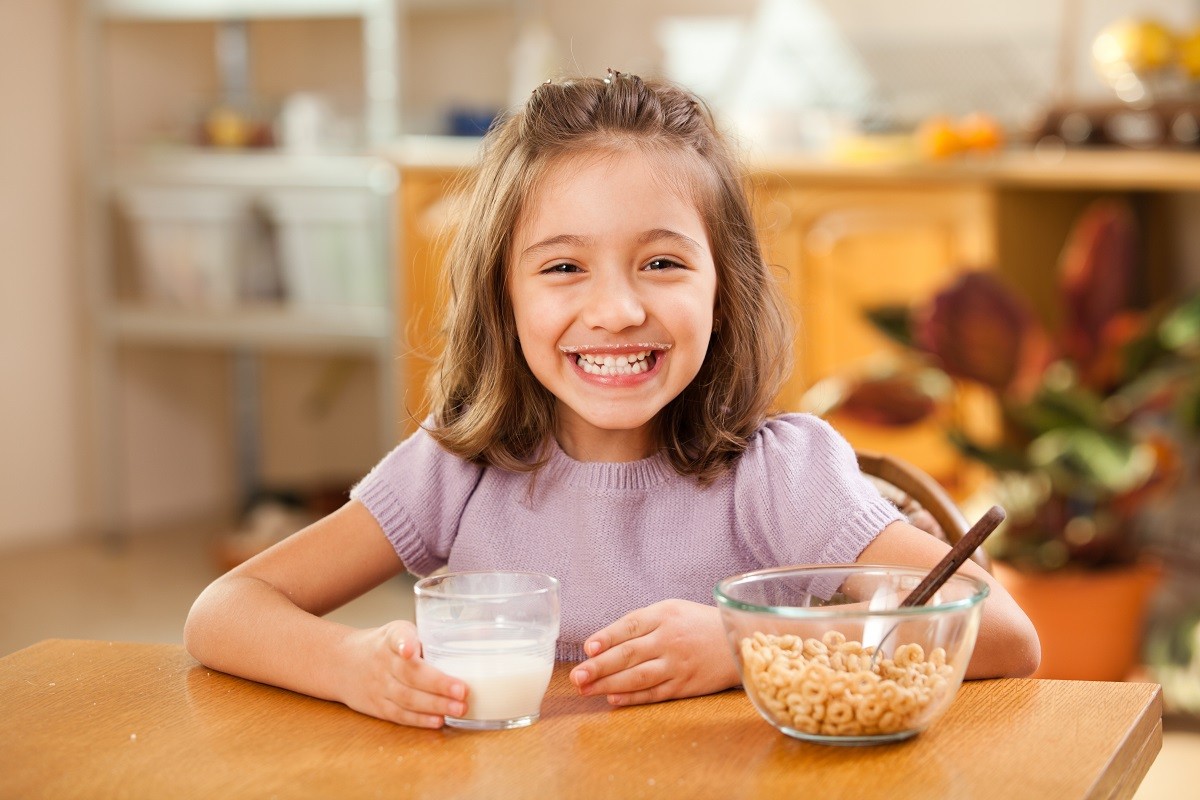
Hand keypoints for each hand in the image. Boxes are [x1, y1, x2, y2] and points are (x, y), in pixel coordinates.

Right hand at [336, 620, 467, 727]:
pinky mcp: (377, 706)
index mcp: (391, 638)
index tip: (410, 649)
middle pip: (410, 675)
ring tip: (458, 708)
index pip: (398, 638)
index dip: (405, 643)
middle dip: (438, 684)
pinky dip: (419, 720)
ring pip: (407, 698)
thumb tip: (474, 641)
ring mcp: (379, 686)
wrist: (341, 663)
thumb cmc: (383, 646)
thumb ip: (427, 638)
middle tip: (463, 691)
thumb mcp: (399, 631)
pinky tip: (438, 720)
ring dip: (434, 705)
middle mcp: (383, 662)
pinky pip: (400, 714)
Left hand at [569, 600, 738, 705]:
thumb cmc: (698, 623)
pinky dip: (632, 697)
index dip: (606, 638)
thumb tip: (603, 642)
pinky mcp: (685, 685)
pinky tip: (613, 698)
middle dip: (599, 666)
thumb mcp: (672, 609)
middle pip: (629, 654)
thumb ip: (641, 622)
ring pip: (638, 676)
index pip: (629, 625)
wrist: (739, 642)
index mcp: (664, 614)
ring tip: (586, 689)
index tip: (587, 649)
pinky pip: (654, 693)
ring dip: (609, 684)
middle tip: (576, 676)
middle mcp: (669, 639)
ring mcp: (677, 664)